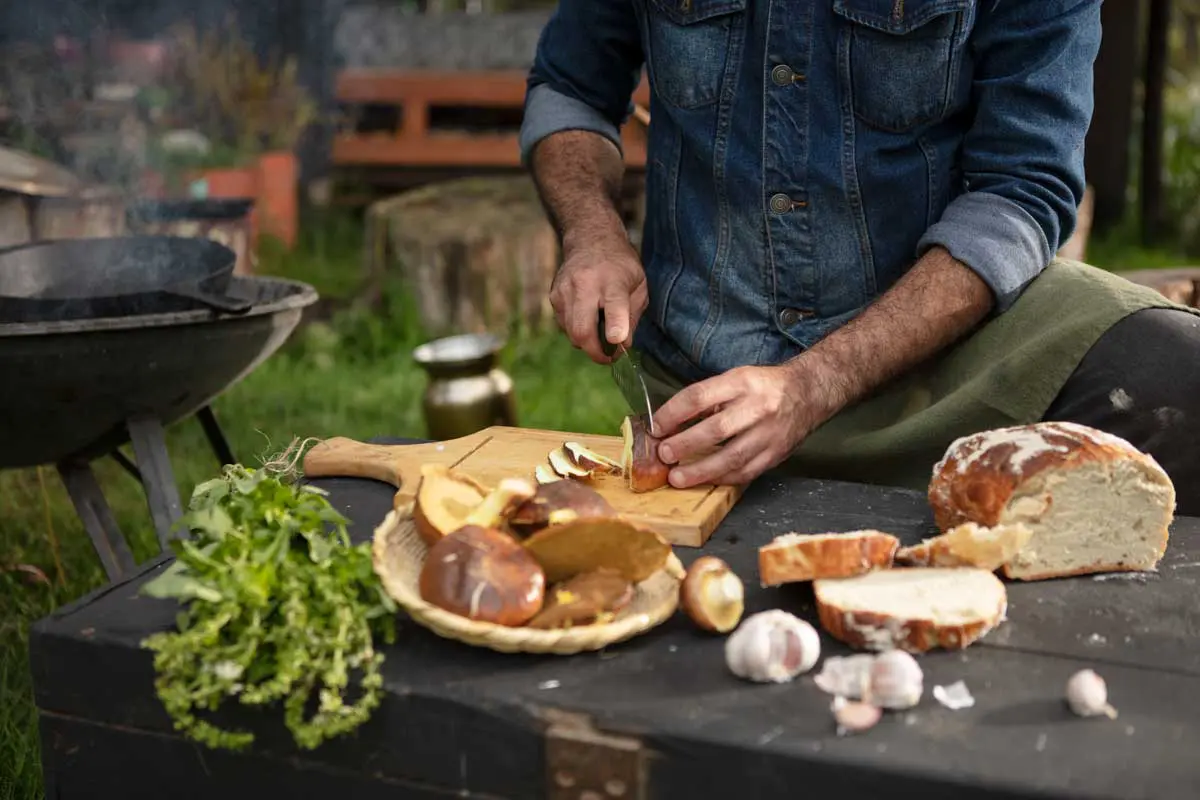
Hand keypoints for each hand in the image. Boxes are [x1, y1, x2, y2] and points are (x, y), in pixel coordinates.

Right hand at [549, 232, 648, 362]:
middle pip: (582, 330)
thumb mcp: (639, 286)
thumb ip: (632, 317)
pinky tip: (587, 315)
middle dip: (595, 352)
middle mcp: (585, 284)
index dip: (615, 327)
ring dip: (587, 342)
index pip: (613, 306)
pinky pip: (564, 325)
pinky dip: (577, 328)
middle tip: (608, 357)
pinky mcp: (553, 296)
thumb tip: (622, 345)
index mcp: (613, 280)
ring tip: (600, 332)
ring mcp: (564, 290)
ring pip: (571, 333)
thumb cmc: (620, 266)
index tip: (617, 342)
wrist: (590, 239)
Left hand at [652, 362, 835, 487]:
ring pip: (731, 457)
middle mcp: (758, 407)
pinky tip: (705, 480)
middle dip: (685, 445)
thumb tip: (670, 423)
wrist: (808, 393)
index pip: (699, 396)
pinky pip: (746, 472)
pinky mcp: (776, 454)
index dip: (673, 413)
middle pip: (715, 429)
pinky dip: (722, 478)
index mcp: (742, 382)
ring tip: (677, 478)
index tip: (656, 426)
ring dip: (700, 470)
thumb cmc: (763, 387)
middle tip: (663, 454)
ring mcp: (769, 433)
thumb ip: (707, 399)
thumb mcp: (735, 379)